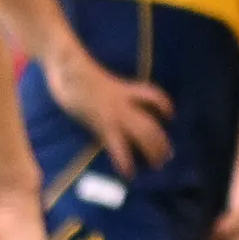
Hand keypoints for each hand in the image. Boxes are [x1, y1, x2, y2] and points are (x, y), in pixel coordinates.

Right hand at [42, 40, 171, 175]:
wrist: (68, 66)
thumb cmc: (72, 69)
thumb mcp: (90, 76)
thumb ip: (95, 85)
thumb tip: (90, 89)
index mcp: (121, 89)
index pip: (151, 94)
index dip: (163, 104)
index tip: (170, 115)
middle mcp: (124, 102)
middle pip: (151, 122)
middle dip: (161, 141)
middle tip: (167, 155)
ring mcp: (115, 112)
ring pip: (144, 133)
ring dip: (153, 150)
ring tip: (157, 165)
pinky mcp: (103, 123)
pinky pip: (119, 146)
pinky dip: (124, 161)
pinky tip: (128, 172)